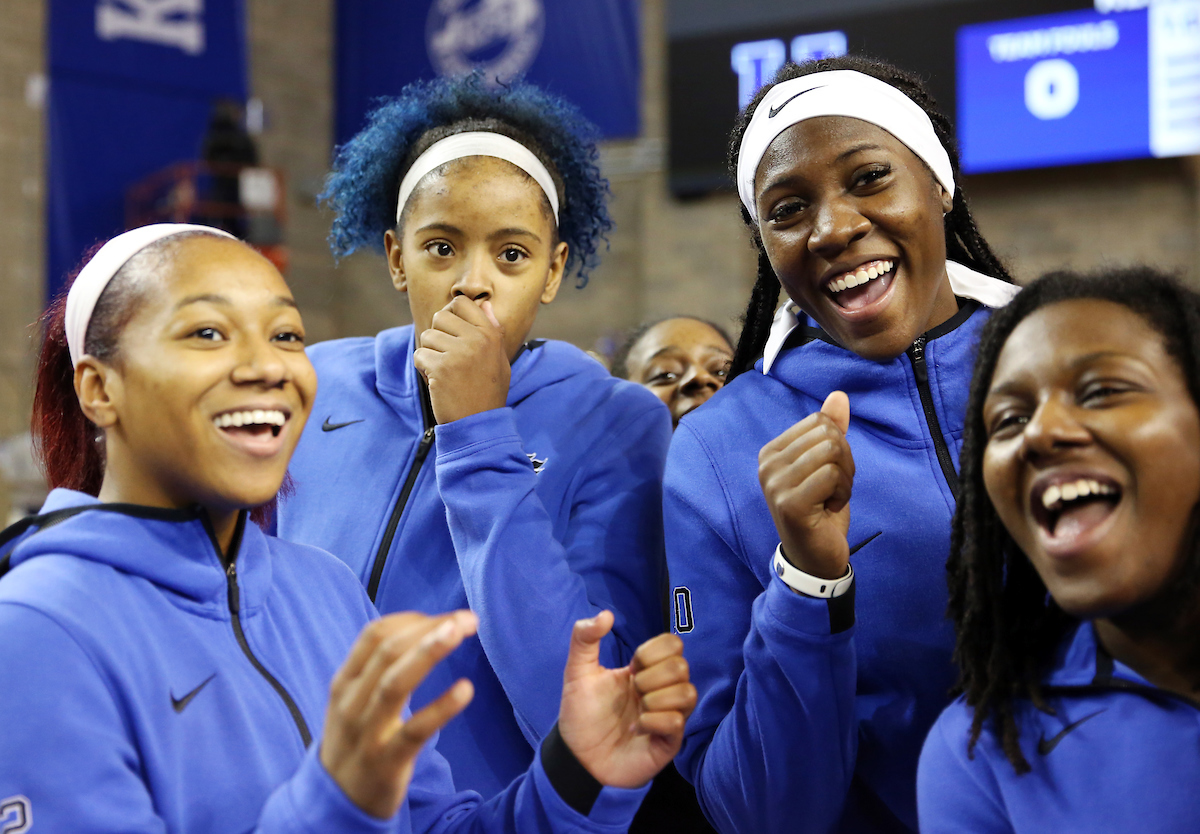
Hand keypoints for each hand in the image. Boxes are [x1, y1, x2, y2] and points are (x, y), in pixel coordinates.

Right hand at [320, 610, 477, 818]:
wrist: (335, 800)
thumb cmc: (354, 740)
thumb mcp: (353, 701)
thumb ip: (378, 669)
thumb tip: (423, 630)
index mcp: (344, 682)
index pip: (374, 636)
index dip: (412, 619)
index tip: (445, 617)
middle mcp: (352, 702)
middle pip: (388, 652)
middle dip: (430, 629)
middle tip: (468, 619)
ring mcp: (368, 732)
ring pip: (396, 683)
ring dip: (430, 652)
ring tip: (461, 633)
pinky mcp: (387, 761)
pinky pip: (416, 730)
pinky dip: (441, 708)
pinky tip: (466, 690)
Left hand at [413, 297, 510, 423]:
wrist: (479, 424)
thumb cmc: (488, 391)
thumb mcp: (499, 359)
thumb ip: (492, 330)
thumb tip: (483, 304)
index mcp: (490, 334)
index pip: (461, 303)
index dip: (451, 314)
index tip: (451, 331)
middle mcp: (476, 340)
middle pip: (440, 317)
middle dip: (438, 335)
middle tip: (446, 356)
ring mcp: (458, 353)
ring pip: (427, 336)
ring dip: (430, 354)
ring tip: (444, 372)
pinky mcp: (441, 368)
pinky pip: (419, 355)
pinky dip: (423, 369)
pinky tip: (437, 381)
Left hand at [558, 611, 695, 788]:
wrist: (576, 757)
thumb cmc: (581, 715)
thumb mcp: (577, 671)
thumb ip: (585, 638)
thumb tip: (607, 614)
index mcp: (646, 671)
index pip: (673, 644)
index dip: (652, 651)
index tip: (630, 667)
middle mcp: (662, 691)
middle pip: (682, 666)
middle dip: (652, 675)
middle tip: (633, 690)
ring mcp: (668, 717)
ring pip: (688, 693)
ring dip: (656, 699)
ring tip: (637, 711)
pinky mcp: (668, 742)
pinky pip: (677, 722)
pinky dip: (654, 721)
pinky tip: (637, 728)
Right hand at [758, 391, 853, 579]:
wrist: (815, 557)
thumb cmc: (821, 509)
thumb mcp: (827, 465)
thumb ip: (830, 430)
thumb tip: (839, 395)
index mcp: (771, 452)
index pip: (819, 421)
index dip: (838, 444)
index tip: (828, 474)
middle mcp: (767, 465)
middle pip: (828, 434)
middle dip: (845, 461)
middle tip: (834, 488)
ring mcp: (775, 484)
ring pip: (832, 452)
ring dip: (845, 478)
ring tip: (831, 497)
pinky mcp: (790, 503)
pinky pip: (832, 475)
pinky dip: (842, 493)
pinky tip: (829, 509)